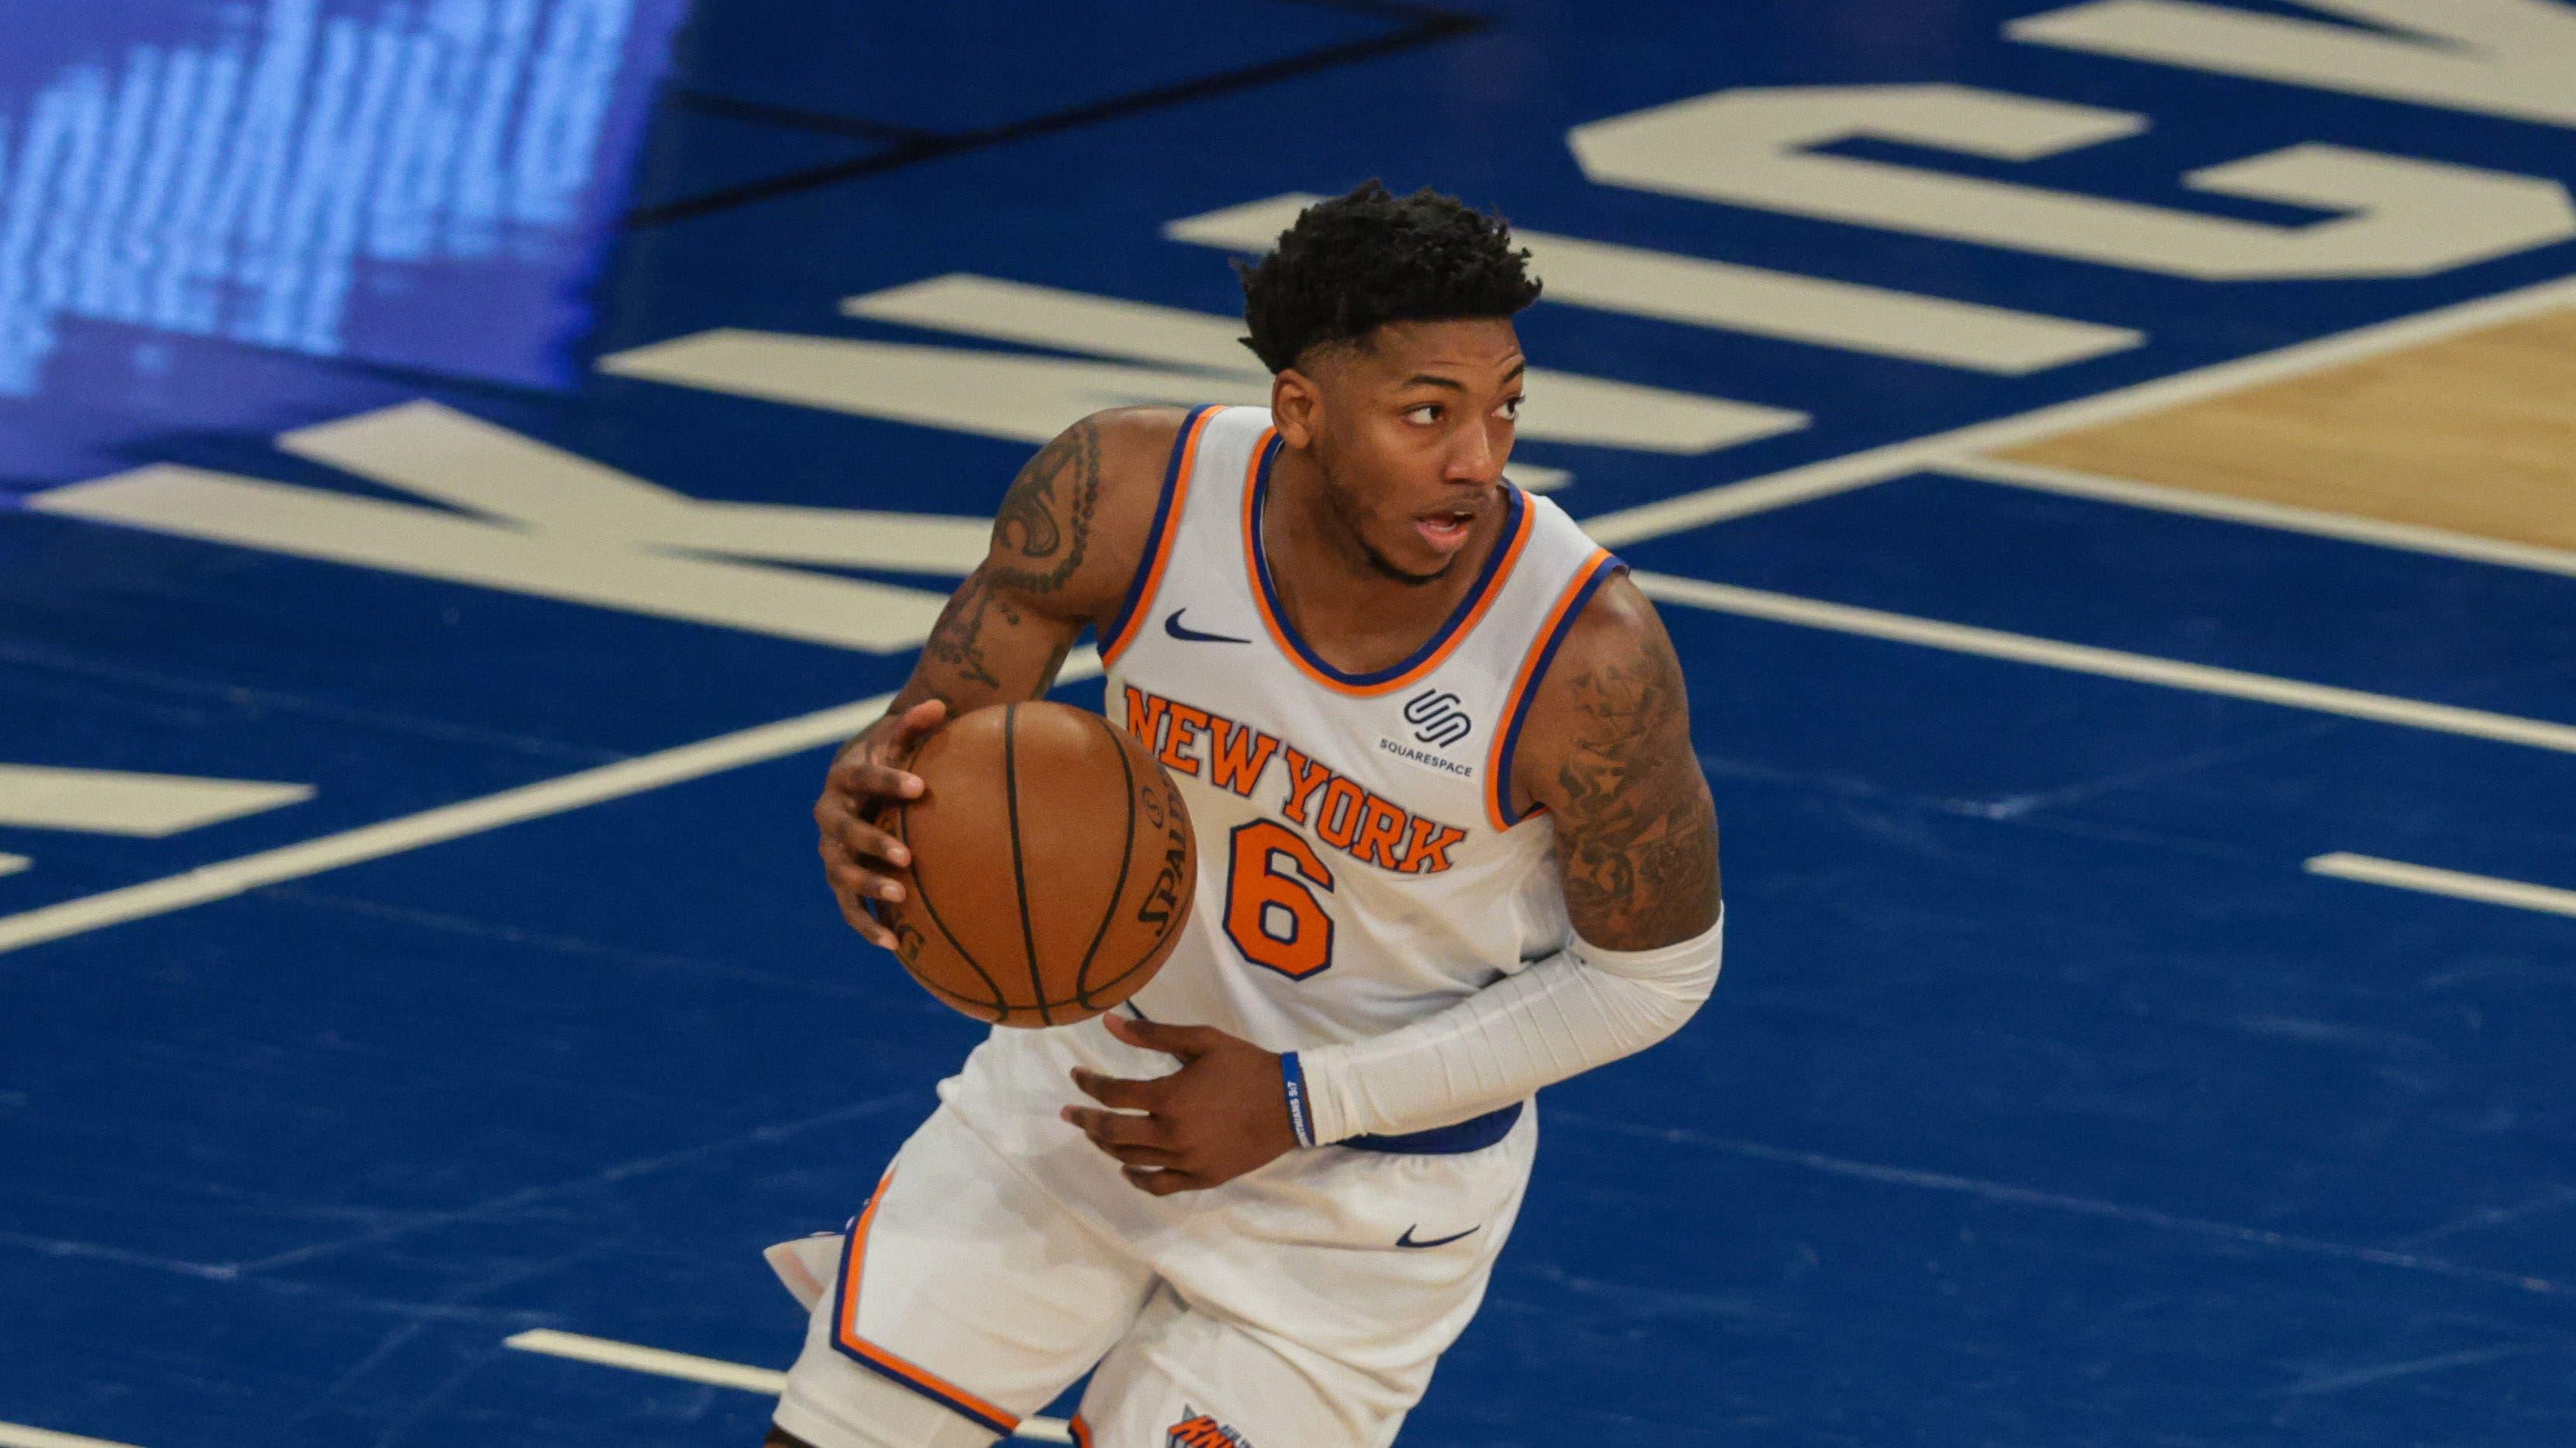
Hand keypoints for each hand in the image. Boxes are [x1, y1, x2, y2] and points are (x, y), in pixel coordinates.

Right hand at [815, 698, 946, 948]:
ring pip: (843, 873)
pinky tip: (896, 944)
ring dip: (870, 886)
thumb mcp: (898, 737)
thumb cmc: (889, 759)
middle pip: (846, 832)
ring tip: (902, 896)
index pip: (862, 777)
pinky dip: (868, 925)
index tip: (921, 785)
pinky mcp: (841, 881)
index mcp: (843, 778)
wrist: (863, 787)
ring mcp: (831, 852)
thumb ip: (914, 722)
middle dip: (874, 843)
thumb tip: (940, 704)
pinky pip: (849, 908)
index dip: (888, 781)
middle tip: (907, 856)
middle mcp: (830, 816)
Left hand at [1062, 1015, 1300, 1194]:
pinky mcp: (1200, 1178)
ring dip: (1105, 1146)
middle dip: (1085, 1120)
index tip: (1076, 1076)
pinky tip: (1127, 1169)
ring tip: (1095, 1132)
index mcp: (1168, 1097)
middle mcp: (1170, 1134)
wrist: (1291, 1103)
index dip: (1088, 1084)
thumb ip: (1152, 1034)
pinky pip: (1158, 1185)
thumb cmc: (1245, 1066)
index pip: (1112, 1094)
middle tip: (1070, 1113)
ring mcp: (1185, 1161)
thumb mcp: (1201, 1040)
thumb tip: (1108, 1022)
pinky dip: (1137, 1179)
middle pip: (1111, 1132)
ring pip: (1130, 1160)